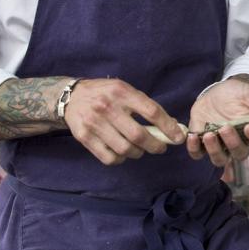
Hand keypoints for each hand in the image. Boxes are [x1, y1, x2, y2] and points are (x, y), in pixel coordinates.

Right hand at [63, 78, 186, 165]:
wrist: (71, 97)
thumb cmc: (105, 94)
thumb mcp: (125, 90)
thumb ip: (146, 106)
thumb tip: (171, 126)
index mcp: (122, 92)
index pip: (151, 112)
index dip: (168, 127)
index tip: (177, 137)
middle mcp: (107, 107)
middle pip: (138, 135)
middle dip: (155, 146)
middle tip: (160, 148)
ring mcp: (94, 123)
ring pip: (125, 149)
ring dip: (138, 153)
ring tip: (139, 149)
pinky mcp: (84, 137)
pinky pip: (109, 158)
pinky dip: (121, 159)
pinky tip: (122, 152)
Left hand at [186, 77, 248, 167]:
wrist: (218, 91)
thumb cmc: (238, 94)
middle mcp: (238, 143)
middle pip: (240, 154)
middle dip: (233, 143)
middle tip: (226, 127)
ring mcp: (220, 145)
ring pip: (219, 159)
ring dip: (214, 150)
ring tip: (209, 135)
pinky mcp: (202, 142)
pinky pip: (198, 153)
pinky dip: (194, 149)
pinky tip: (193, 137)